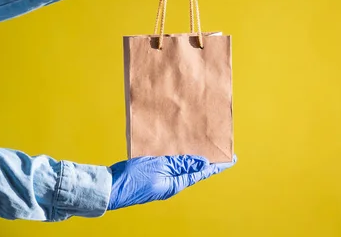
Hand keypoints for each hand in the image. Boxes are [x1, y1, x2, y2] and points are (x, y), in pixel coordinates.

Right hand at [107, 154, 235, 210]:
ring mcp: (161, 184)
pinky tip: (179, 156)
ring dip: (193, 162)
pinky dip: (179, 162)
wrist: (109, 189)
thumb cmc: (132, 177)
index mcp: (175, 183)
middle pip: (194, 173)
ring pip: (182, 171)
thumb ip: (181, 164)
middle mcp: (171, 186)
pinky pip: (170, 171)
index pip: (202, 173)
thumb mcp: (159, 166)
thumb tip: (204, 164)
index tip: (231, 159)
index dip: (217, 166)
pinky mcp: (152, 181)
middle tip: (220, 154)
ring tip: (203, 152)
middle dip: (207, 164)